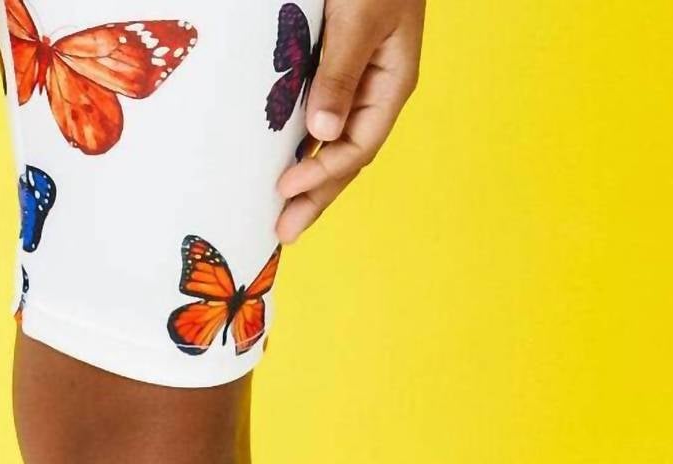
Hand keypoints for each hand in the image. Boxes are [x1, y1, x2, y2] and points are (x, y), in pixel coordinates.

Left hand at [276, 0, 424, 243]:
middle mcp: (375, 92)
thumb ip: (341, 73)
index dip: (324, 174)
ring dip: (307, 180)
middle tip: (283, 233)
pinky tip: (282, 167)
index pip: (359, 146)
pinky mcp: (332, 74)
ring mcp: (356, 85)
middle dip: (316, 197)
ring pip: (331, 144)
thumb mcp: (359, 18)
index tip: (285, 189)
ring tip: (281, 215)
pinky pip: (316, 121)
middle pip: (346, 158)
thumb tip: (322, 135)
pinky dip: (300, 148)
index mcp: (391, 84)